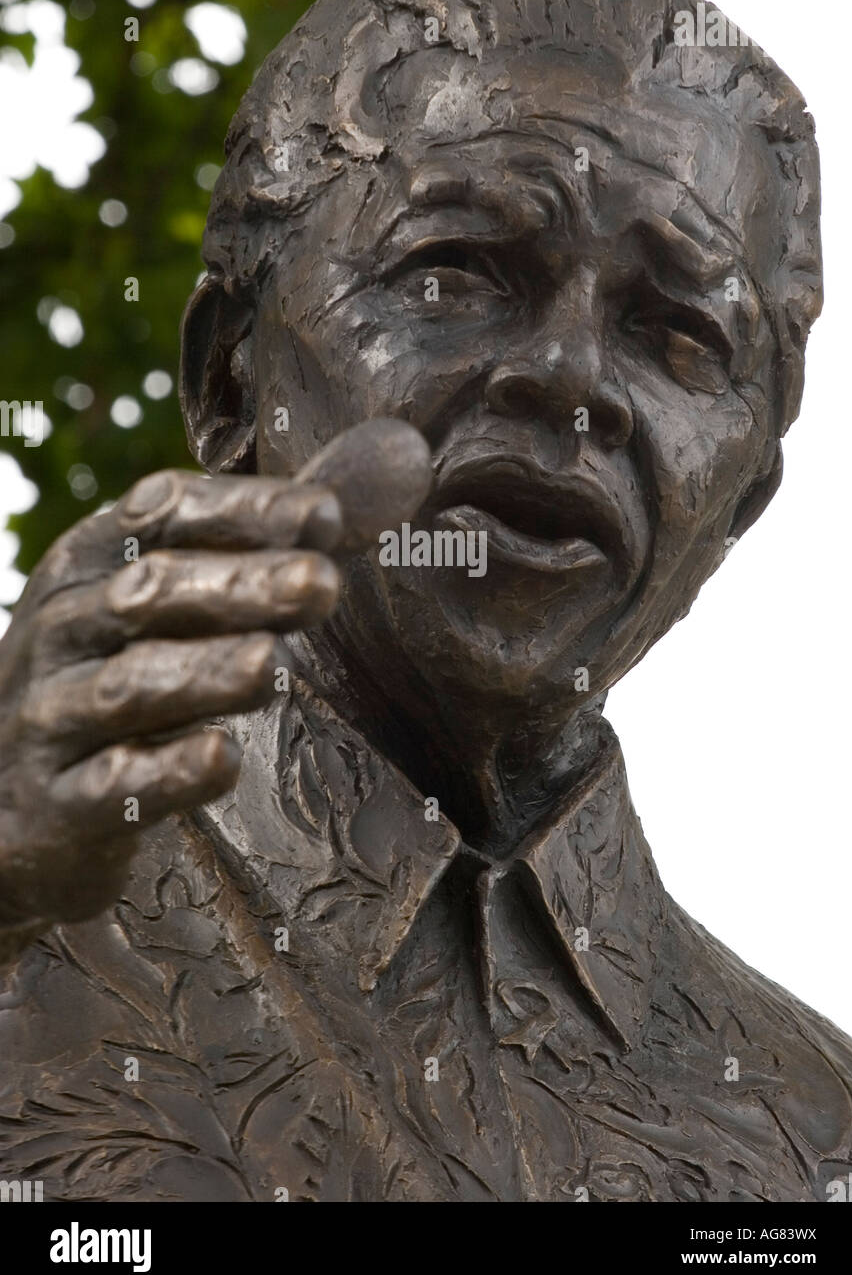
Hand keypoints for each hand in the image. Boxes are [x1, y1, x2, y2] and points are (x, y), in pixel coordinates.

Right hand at [0, 418, 429, 931]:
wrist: (10, 799)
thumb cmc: (114, 673)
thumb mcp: (166, 600)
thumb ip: (267, 541)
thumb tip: (391, 472)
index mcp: (91, 562)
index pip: (161, 514)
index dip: (240, 509)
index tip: (324, 512)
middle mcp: (62, 628)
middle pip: (149, 593)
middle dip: (238, 585)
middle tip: (323, 584)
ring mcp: (51, 715)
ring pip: (127, 687)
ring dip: (201, 672)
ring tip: (268, 662)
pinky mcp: (59, 803)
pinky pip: (112, 787)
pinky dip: (165, 774)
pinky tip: (223, 760)